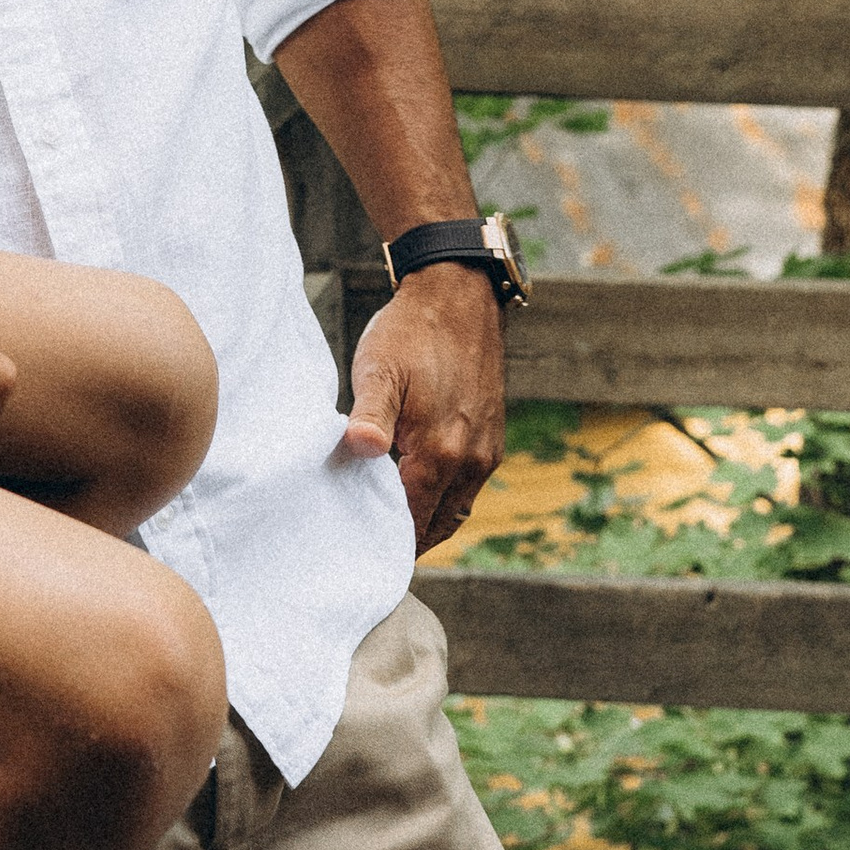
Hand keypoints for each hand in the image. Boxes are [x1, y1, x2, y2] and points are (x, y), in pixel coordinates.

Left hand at [341, 266, 504, 553]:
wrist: (459, 295)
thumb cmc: (411, 332)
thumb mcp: (378, 369)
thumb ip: (369, 415)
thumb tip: (359, 449)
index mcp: (440, 451)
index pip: (411, 520)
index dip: (385, 540)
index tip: (358, 553)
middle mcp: (470, 460)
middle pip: (436, 525)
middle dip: (406, 542)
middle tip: (370, 551)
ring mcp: (485, 450)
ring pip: (455, 510)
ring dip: (427, 524)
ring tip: (391, 531)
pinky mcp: (492, 438)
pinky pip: (468, 488)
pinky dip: (444, 502)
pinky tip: (418, 493)